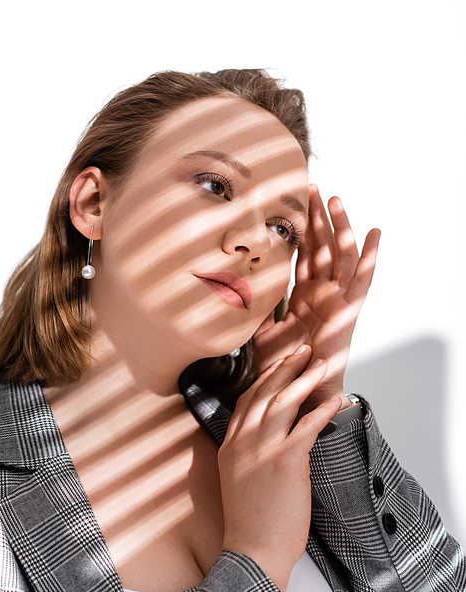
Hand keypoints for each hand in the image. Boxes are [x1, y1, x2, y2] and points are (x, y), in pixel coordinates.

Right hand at [219, 346, 341, 591]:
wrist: (252, 553)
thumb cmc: (251, 524)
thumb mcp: (239, 482)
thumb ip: (248, 456)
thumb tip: (273, 440)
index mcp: (229, 446)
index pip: (245, 401)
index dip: (264, 378)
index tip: (280, 364)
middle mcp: (241, 443)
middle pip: (264, 393)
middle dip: (286, 368)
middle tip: (304, 351)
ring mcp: (260, 451)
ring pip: (284, 402)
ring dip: (305, 379)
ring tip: (322, 364)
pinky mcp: (284, 462)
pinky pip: (306, 426)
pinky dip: (323, 409)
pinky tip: (336, 400)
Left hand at [253, 184, 379, 411]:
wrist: (296, 389)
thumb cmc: (282, 365)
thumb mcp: (260, 328)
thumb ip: (253, 306)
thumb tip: (233, 287)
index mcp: (302, 295)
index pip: (303, 254)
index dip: (299, 229)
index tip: (292, 203)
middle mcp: (321, 292)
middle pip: (322, 246)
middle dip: (317, 217)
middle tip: (312, 187)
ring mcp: (336, 299)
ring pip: (340, 255)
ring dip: (339, 226)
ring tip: (335, 199)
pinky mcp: (349, 310)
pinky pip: (362, 279)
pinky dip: (370, 256)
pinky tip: (374, 232)